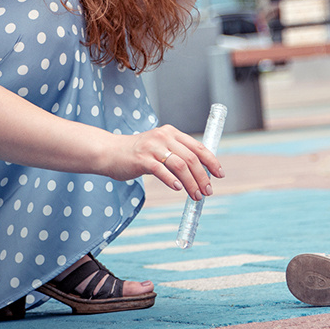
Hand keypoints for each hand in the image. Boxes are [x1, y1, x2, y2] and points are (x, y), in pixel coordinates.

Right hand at [107, 124, 224, 201]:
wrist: (110, 152)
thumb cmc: (138, 154)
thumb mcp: (160, 147)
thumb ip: (178, 154)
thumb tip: (201, 173)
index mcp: (171, 133)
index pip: (198, 147)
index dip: (212, 161)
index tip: (219, 175)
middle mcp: (164, 137)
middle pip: (191, 158)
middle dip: (203, 177)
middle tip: (208, 192)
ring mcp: (152, 147)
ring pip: (180, 166)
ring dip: (191, 183)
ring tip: (196, 196)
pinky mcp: (141, 159)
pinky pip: (161, 170)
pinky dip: (172, 181)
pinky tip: (178, 189)